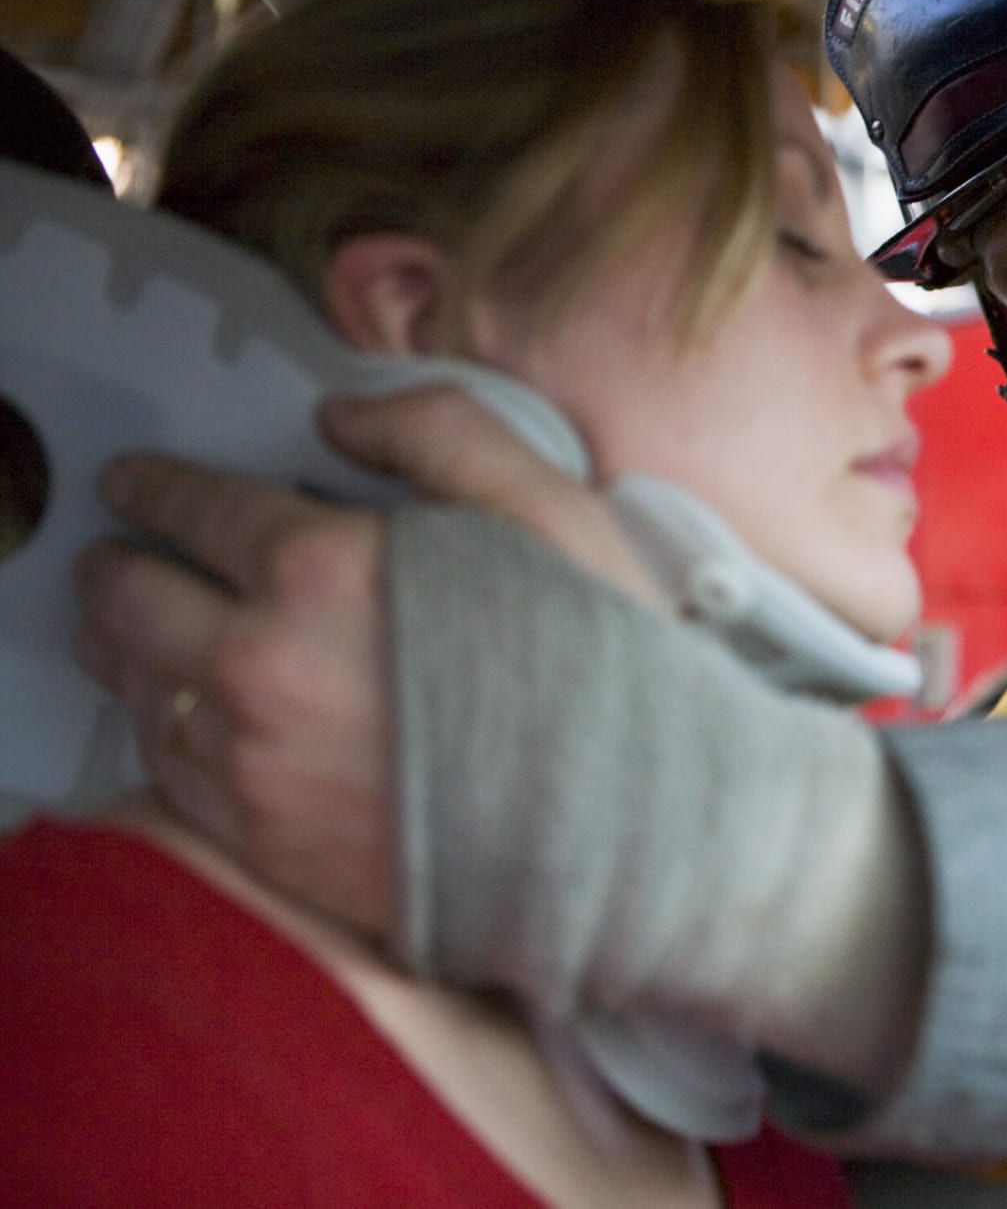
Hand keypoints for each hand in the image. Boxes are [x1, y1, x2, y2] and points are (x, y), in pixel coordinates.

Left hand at [72, 383, 658, 937]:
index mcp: (323, 570)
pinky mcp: (267, 844)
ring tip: (131, 632)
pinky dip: (163, 734)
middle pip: (131, 601)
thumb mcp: (552, 510)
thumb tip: (342, 416)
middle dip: (116, 566)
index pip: (196, 506)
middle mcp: (264, 666)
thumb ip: (442, 431)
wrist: (635, 834)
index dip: (157, 484)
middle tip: (116, 554)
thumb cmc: (608, 669)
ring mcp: (255, 765)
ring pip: (138, 692)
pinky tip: (187, 719)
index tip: (138, 481)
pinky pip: (170, 777)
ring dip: (126, 650)